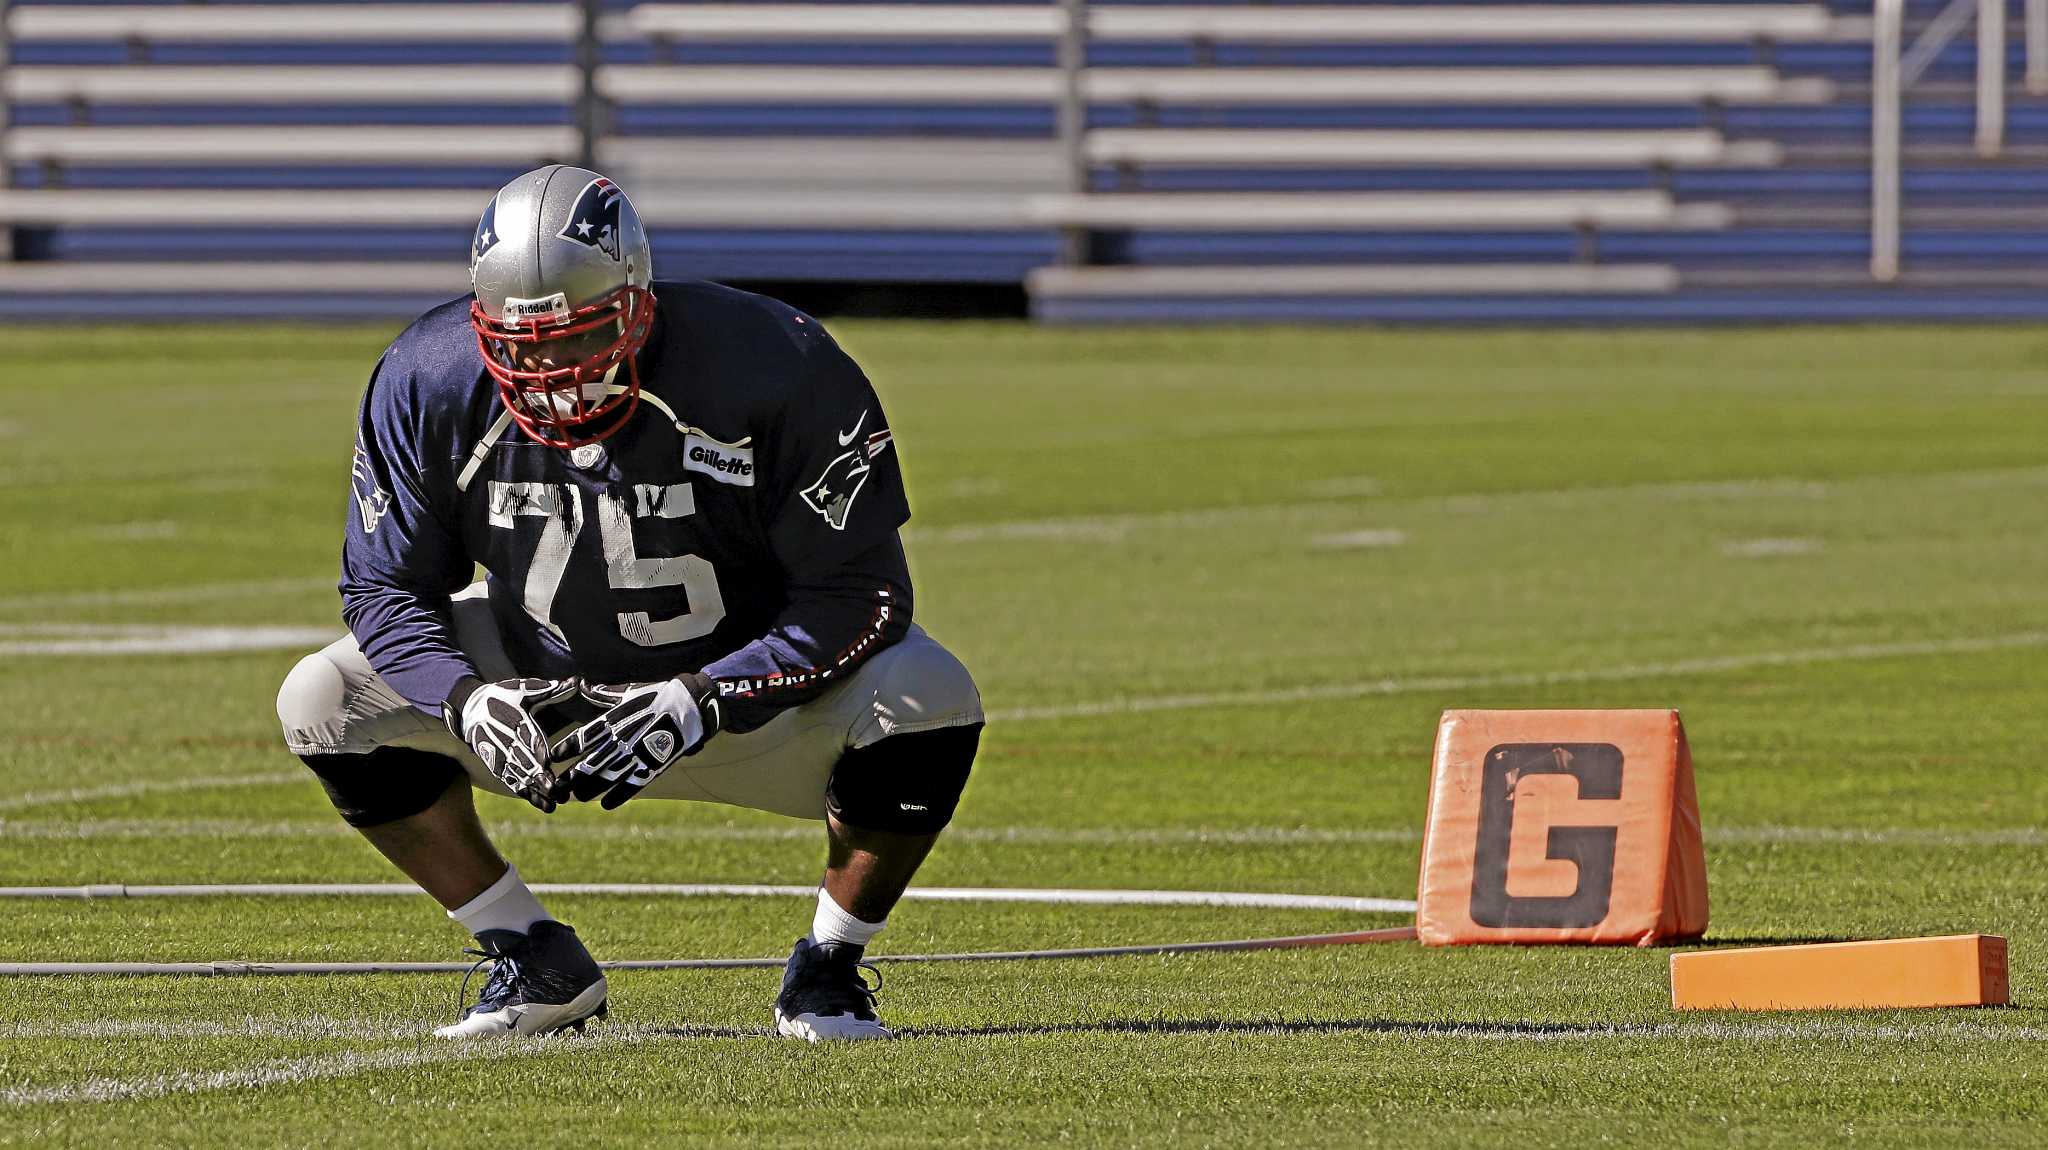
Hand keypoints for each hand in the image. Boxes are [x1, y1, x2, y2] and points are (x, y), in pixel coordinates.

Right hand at [443, 677, 577, 812]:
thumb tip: (576, 682)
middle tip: (554, 790)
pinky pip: (512, 781)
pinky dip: (526, 793)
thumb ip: (550, 689)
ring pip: (519, 776)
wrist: (469, 708)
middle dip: (538, 777)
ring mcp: (501, 755)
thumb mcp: (524, 689)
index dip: (537, 752)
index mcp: (516, 720)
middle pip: (524, 761)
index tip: (548, 764)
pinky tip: (541, 804)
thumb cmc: (503, 696)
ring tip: (552, 805)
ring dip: (535, 791)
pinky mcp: (497, 765)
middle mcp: (508, 740)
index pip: (527, 738)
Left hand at [550, 674, 719, 808]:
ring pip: (607, 778)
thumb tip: (581, 684)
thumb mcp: (625, 693)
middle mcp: (621, 740)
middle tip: (559, 786)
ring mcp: (636, 755)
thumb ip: (601, 694)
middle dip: (573, 777)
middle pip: (589, 763)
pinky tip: (606, 804)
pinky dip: (618, 796)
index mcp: (613, 720)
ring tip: (578, 795)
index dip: (566, 749)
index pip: (581, 738)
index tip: (553, 757)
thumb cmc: (655, 697)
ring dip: (590, 788)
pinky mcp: (653, 766)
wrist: (688, 706)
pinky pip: (632, 785)